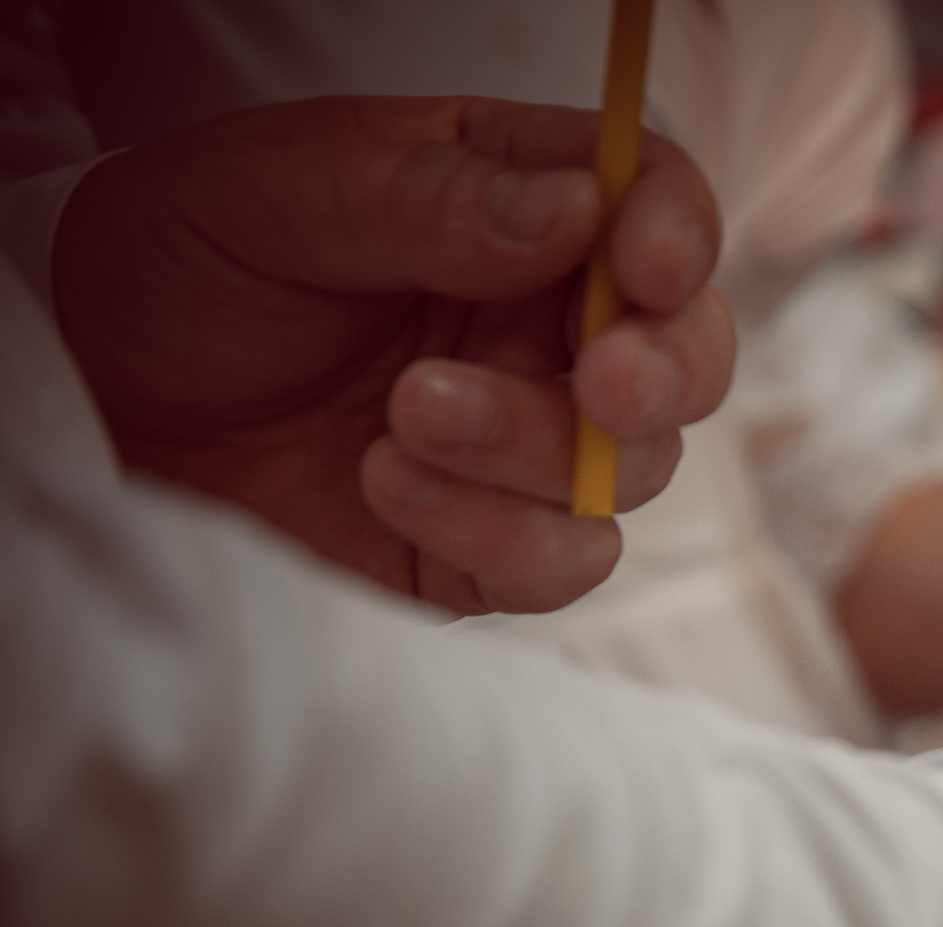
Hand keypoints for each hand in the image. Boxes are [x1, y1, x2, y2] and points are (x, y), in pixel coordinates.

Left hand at [52, 97, 734, 614]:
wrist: (96, 404)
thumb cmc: (180, 270)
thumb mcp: (275, 193)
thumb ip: (430, 199)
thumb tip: (579, 211)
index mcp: (517, 205)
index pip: (654, 202)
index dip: (676, 234)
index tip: (641, 269)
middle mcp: (546, 326)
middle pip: (690, 352)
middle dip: (664, 371)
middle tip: (599, 383)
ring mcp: (532, 443)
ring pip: (634, 465)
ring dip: (537, 450)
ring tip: (406, 417)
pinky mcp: (496, 546)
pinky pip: (567, 559)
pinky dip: (498, 533)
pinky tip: (388, 482)